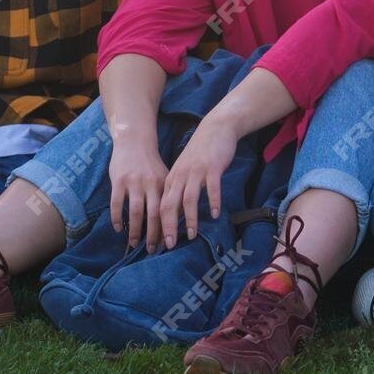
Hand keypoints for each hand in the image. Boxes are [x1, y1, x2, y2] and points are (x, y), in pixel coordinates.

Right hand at [108, 140, 168, 249]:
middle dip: (153, 235)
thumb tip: (175, 220)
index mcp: (164, 184)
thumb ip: (167, 195)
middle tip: (152, 251)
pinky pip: (116, 203)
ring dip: (135, 230)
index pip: (168, 211)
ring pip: (135, 212)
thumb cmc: (150, 164)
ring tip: (134, 244)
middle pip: (154, 215)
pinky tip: (119, 228)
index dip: (168, 229)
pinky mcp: (118, 181)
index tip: (168, 244)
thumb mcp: (164, 176)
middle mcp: (151, 184)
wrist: (134, 141)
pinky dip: (117, 218)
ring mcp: (134, 182)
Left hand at [159, 118, 236, 247]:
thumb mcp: (184, 170)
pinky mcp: (212, 168)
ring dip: (189, 219)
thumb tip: (176, 214)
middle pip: (169, 205)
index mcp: (172, 179)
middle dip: (168, 226)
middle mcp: (180, 176)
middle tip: (168, 245)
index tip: (158, 242)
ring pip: (189, 199)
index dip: (158, 225)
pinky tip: (215, 214)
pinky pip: (212, 188)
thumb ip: (179, 189)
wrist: (215, 128)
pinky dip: (212, 202)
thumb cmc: (200, 152)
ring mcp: (196, 172)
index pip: (161, 206)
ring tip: (191, 235)